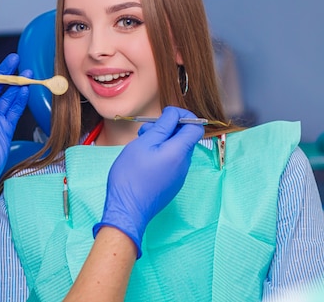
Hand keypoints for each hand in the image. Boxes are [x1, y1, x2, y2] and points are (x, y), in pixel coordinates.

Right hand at [93, 106, 204, 255]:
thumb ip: (162, 126)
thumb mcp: (144, 143)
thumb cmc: (132, 175)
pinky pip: (170, 162)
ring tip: (140, 145)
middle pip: (184, 138)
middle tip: (145, 131)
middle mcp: (183, 164)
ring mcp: (178, 176)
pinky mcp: (171, 184)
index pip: (196, 127)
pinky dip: (160, 155)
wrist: (127, 209)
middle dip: (167, 129)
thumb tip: (174, 114)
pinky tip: (142, 160)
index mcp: (179, 152)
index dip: (184, 116)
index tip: (167, 115)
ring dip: (161, 142)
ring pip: (175, 150)